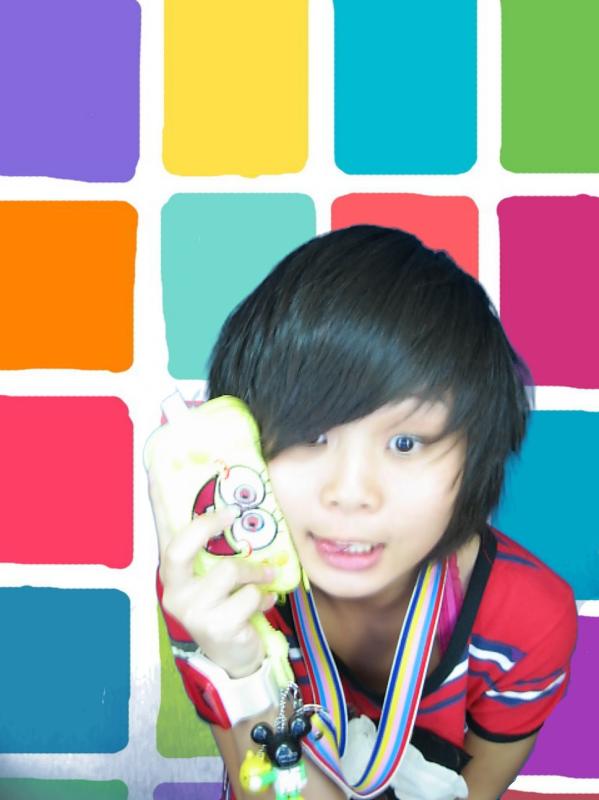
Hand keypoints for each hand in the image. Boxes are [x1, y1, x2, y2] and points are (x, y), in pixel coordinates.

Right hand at [154, 500, 277, 677]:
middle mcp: (173, 590)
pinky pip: (248, 596)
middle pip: (180, 548)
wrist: (234, 658)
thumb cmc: (225, 607)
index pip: (161, 534)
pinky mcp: (215, 627)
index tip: (155, 473)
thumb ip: (216, 551)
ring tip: (267, 575)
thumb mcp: (215, 578)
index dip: (157, 504)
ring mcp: (191, 611)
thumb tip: (233, 508)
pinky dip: (263, 596)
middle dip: (207, 525)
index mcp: (172, 573)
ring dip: (256, 571)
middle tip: (231, 513)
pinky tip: (263, 602)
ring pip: (229, 570)